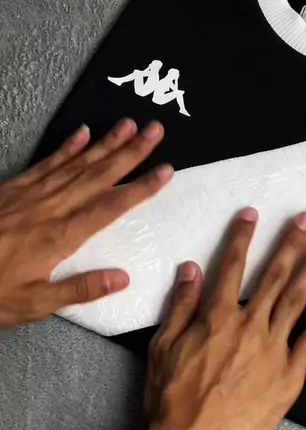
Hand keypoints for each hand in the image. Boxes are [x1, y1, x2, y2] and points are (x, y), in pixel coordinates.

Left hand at [0, 119, 172, 328]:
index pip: (110, 207)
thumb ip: (80, 289)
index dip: (140, 188)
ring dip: (105, 143)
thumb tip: (122, 277)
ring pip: (75, 163)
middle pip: (97, 175)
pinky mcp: (11, 190)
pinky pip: (45, 163)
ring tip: (129, 125)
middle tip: (156, 131)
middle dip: (130, 152)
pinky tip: (82, 133)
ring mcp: (29, 195)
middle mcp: (48, 209)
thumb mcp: (33, 304)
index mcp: (59, 237)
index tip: (165, 171)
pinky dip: (66, 148)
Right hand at [144, 208, 305, 429]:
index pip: (230, 267)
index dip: (241, 237)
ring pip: (296, 299)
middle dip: (290, 243)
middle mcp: (248, 325)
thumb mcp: (162, 349)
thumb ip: (180, 306)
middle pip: (272, 276)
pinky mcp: (290, 375)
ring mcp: (273, 349)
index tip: (253, 214)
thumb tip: (191, 268)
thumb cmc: (171, 401)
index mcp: (216, 318)